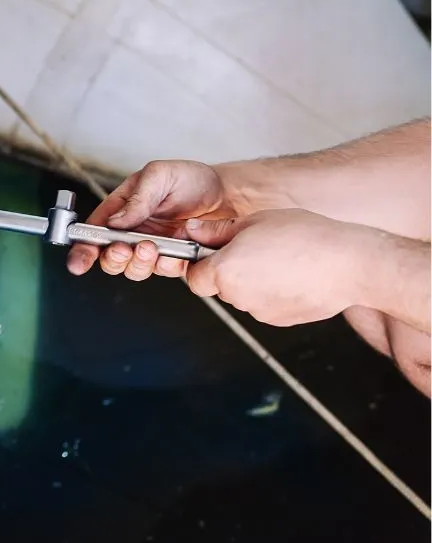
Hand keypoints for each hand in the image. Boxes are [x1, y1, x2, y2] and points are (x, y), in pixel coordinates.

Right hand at [66, 161, 237, 279]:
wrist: (229, 194)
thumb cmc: (191, 179)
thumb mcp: (159, 176)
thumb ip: (136, 199)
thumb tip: (115, 222)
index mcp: (121, 209)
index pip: (94, 231)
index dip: (82, 248)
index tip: (79, 261)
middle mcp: (133, 231)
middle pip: (108, 256)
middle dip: (112, 257)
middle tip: (123, 249)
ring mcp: (152, 247)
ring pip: (132, 268)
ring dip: (137, 262)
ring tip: (150, 247)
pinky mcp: (174, 259)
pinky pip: (163, 271)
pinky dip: (166, 265)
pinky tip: (175, 253)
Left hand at [183, 209, 371, 325]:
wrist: (350, 263)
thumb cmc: (305, 237)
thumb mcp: (254, 221)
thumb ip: (216, 231)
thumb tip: (192, 230)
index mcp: (225, 271)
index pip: (194, 277)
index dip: (202, 264)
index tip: (214, 252)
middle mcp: (238, 297)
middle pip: (220, 286)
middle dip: (230, 270)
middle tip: (255, 249)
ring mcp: (260, 312)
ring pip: (244, 296)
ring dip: (253, 282)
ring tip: (280, 260)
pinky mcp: (281, 320)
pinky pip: (266, 305)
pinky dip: (273, 293)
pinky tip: (293, 276)